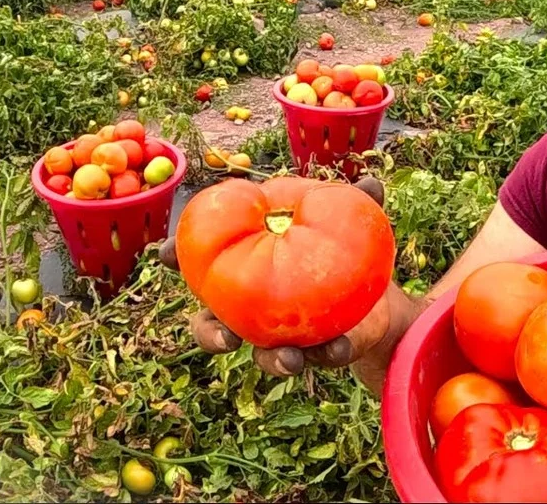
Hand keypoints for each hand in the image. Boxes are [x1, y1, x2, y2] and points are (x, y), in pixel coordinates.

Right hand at [160, 176, 418, 391]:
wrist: (382, 294)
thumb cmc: (344, 246)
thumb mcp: (349, 221)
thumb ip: (355, 203)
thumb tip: (371, 183)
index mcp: (247, 267)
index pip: (202, 264)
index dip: (176, 257)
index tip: (164, 254)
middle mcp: (253, 309)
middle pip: (214, 327)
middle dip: (212, 336)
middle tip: (226, 337)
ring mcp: (283, 335)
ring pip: (264, 357)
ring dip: (274, 362)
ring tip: (291, 360)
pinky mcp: (320, 351)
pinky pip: (321, 358)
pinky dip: (329, 353)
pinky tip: (336, 348)